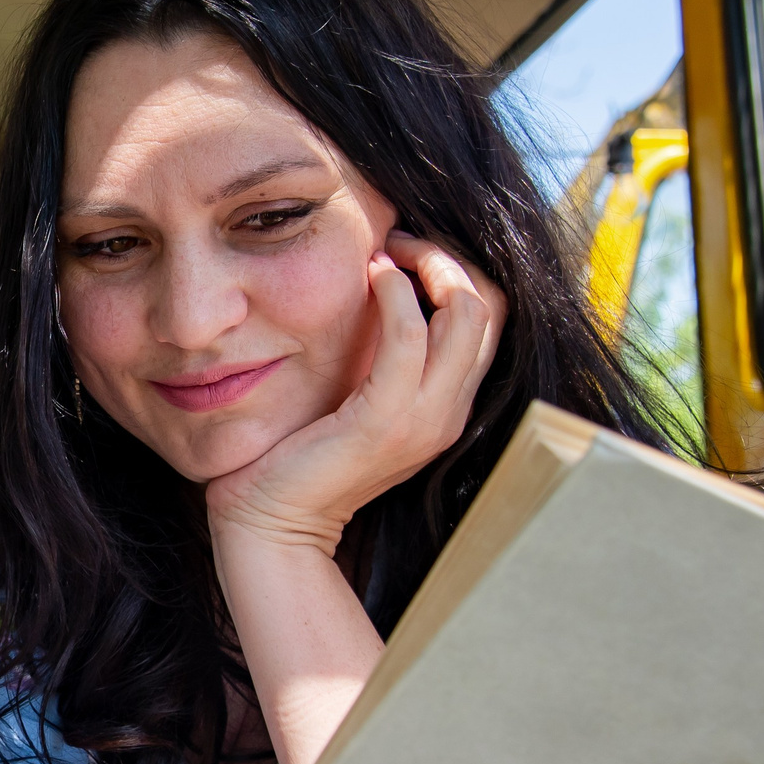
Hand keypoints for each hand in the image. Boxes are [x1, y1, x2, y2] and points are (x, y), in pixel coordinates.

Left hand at [205, 231, 503, 554]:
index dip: (457, 270)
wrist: (273, 522)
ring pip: (467, 313)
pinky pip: (408, 337)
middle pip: (489, 307)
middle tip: (398, 240)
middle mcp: (448, 411)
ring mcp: (423, 418)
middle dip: (448, 257)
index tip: (406, 252)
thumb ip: (378, 356)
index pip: (488, 317)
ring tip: (386, 250)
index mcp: (446, 405)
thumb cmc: (300, 454)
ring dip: (429, 264)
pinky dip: (394, 293)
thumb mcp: (355, 396)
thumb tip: (379, 288)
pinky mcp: (383, 421)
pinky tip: (370, 273)